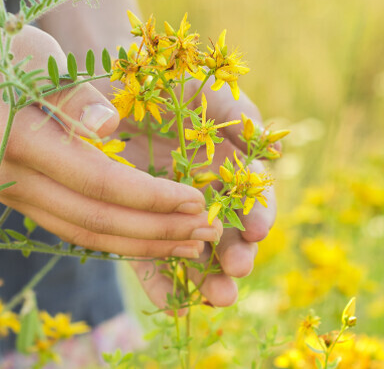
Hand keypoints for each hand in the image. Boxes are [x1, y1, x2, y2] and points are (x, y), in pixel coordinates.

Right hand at [0, 16, 226, 257]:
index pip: (100, 185)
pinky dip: (110, 237)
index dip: (153, 198)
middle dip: (157, 232)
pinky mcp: (13, 196)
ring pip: (82, 234)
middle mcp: (12, 181)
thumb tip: (112, 128)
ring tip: (186, 247)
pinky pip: (67, 227)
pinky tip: (143, 237)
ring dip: (138, 244)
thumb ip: (72, 93)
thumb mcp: (30, 54)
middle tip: (207, 235)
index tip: (197, 201)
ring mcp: (9, 194)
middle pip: (96, 222)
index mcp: (20, 143)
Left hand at [89, 77, 276, 308]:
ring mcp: (168, 211)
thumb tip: (276, 156)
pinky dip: (161, 282)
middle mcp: (201, 193)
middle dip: (236, 256)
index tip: (257, 231)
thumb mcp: (203, 91)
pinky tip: (173, 303)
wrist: (107, 80)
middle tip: (236, 272)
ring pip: (193, 253)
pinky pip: (147, 258)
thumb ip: (238, 116)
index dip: (258, 216)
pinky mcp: (133, 223)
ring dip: (206, 278)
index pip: (250, 199)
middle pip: (227, 235)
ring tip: (215, 298)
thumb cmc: (161, 79)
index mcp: (224, 165)